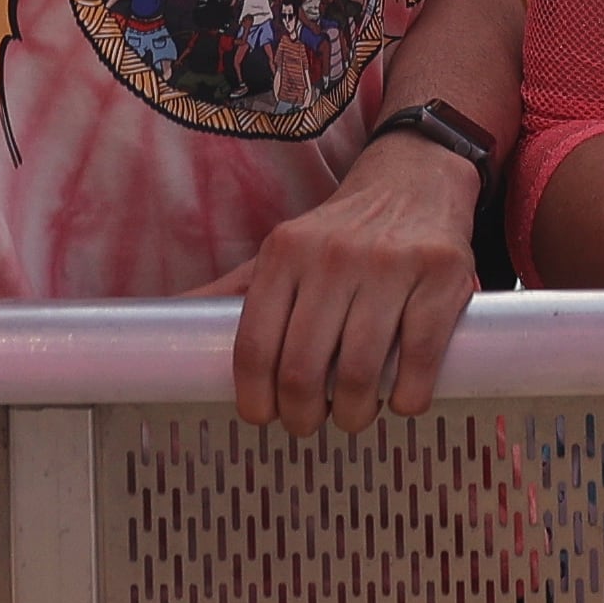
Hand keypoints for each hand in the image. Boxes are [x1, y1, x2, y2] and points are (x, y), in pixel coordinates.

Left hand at [199, 132, 480, 434]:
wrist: (415, 179)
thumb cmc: (341, 232)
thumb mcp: (283, 251)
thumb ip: (232, 291)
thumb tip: (161, 319)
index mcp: (286, 252)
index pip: (254, 344)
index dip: (254, 397)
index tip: (263, 416)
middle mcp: (335, 256)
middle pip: (303, 367)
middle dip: (302, 414)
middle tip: (309, 423)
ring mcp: (392, 266)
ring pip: (360, 371)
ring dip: (353, 414)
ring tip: (353, 416)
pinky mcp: (441, 277)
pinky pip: (417, 358)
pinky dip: (405, 397)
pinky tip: (399, 400)